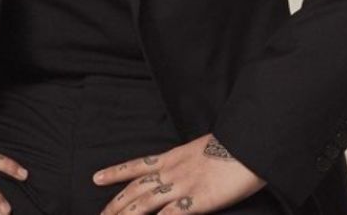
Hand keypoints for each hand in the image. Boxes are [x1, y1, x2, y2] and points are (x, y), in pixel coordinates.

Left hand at [91, 134, 265, 214]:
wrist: (250, 143)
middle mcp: (172, 172)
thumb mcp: (204, 147)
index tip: (96, 178)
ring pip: (144, 204)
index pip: (138, 165)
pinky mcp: (197, 201)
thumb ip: (189, 159)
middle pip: (136, 189)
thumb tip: (184, 166)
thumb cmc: (234, 144)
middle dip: (115, 204)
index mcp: (174, 156)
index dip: (116, 173)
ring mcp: (183, 187)